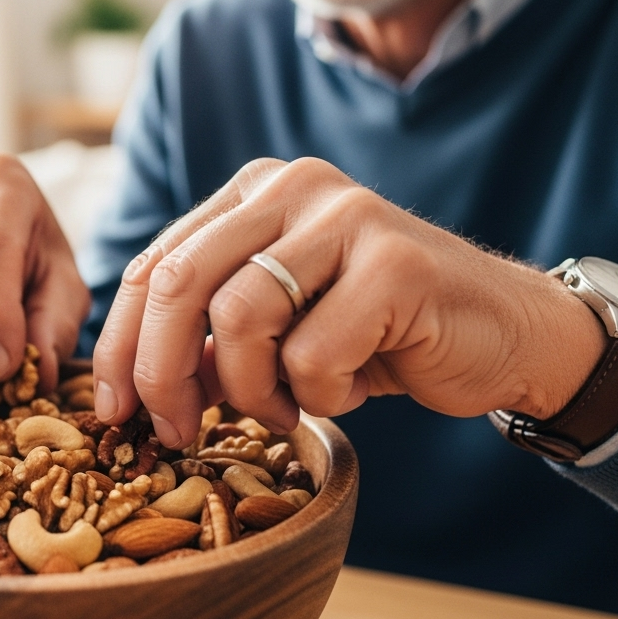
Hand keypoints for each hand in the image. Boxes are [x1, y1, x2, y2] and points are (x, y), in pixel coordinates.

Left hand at [93, 157, 606, 445]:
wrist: (503, 334)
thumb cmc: (379, 334)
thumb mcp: (278, 328)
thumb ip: (210, 335)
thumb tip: (132, 388)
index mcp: (253, 193)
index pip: (154, 266)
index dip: (120, 345)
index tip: (114, 412)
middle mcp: (292, 187)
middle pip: (179, 283)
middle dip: (160, 372)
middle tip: (171, 431)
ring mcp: (346, 216)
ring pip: (238, 320)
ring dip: (251, 390)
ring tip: (288, 407)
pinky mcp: (393, 262)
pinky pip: (311, 355)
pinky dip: (318, 396)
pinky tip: (350, 389)